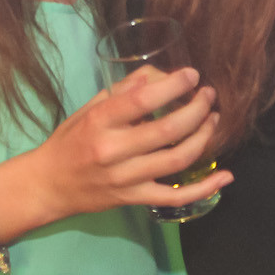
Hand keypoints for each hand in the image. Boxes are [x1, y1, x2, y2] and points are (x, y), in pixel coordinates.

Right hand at [6, 65, 228, 234]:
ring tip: (213, 119)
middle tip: (209, 96)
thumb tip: (161, 76)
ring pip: (177, 159)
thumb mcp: (90, 108)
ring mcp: (126, 178)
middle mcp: (113, 150)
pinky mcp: (134, 199)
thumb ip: (124, 92)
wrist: (48, 185)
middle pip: (168, 129)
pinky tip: (225, 176)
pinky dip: (204, 188)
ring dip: (204, 138)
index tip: (192, 75)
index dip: (174, 85)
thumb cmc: (69, 141)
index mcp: (100, 121)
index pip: (143, 100)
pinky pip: (176, 197)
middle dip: (197, 109)